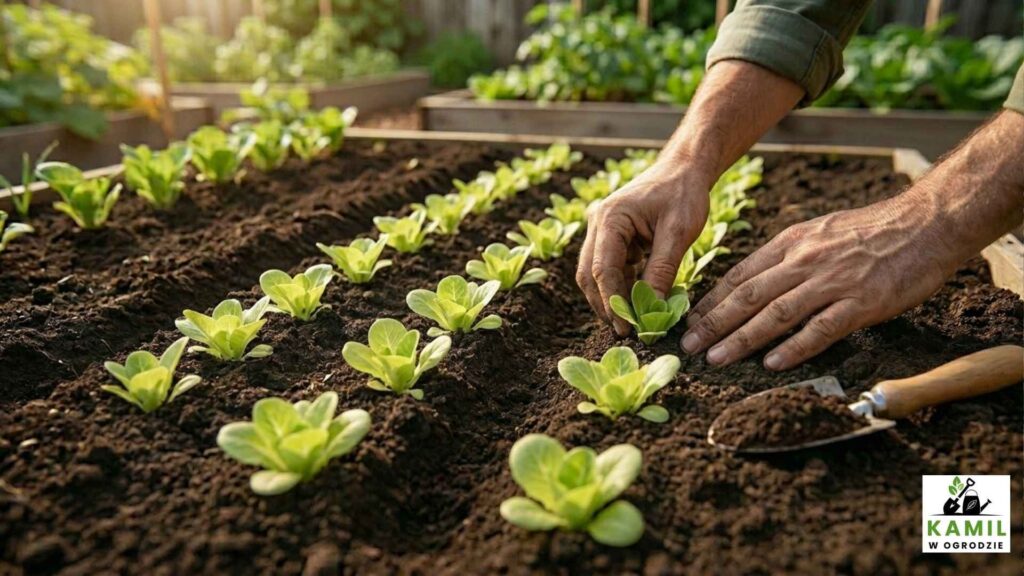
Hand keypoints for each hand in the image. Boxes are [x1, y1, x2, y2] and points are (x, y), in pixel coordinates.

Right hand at [576, 159, 712, 334]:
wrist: (684, 168)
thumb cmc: (683, 193)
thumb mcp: (679, 231)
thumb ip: (663, 269)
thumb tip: (652, 308)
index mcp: (610, 218)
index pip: (602, 269)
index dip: (613, 301)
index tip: (627, 327)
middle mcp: (598, 224)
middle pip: (589, 274)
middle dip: (606, 304)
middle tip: (626, 331)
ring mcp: (602, 231)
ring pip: (596, 273)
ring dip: (613, 297)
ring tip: (634, 320)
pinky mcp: (612, 237)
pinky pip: (610, 267)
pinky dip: (622, 286)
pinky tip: (639, 301)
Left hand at [681, 192, 958, 369]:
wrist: (925, 223)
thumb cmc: (873, 230)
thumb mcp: (819, 231)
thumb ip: (788, 255)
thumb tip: (756, 278)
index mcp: (792, 244)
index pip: (740, 275)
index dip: (711, 300)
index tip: (688, 320)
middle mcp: (804, 262)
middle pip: (748, 296)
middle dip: (713, 323)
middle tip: (688, 346)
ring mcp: (832, 283)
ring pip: (775, 314)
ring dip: (741, 339)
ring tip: (715, 358)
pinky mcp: (860, 303)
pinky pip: (820, 329)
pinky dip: (793, 347)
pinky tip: (771, 363)